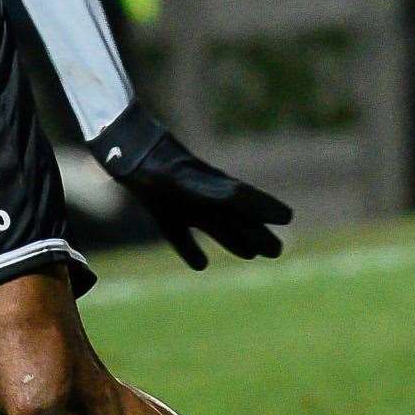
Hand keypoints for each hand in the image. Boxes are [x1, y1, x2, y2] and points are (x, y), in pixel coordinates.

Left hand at [93, 104, 291, 269]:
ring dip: (232, 240)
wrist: (127, 150)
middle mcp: (203, 196)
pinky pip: (180, 233)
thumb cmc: (160, 168)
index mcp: (217, 190)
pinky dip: (191, 249)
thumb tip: (271, 211)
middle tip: (275, 250)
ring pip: (214, 226)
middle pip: (235, 219)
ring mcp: (182, 203)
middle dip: (255, 234)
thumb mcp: (193, 183)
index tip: (287, 216)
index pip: (247, 201)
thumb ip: (227, 197)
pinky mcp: (162, 211)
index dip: (266, 208)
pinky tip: (200, 263)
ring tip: (249, 253)